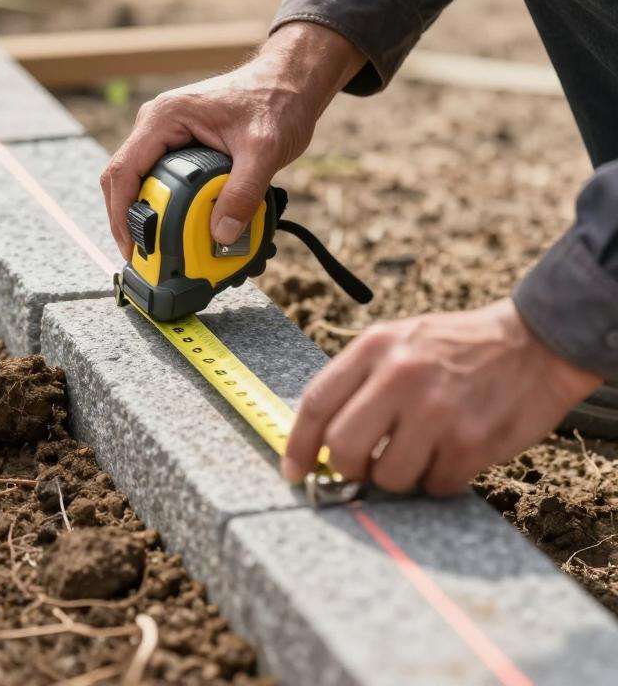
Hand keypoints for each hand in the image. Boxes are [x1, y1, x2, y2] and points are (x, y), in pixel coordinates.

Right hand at [100, 21, 364, 256]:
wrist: (290, 81)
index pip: (123, 170)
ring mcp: (165, 133)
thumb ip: (243, 192)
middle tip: (143, 255)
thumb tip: (223, 236)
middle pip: (123, 178)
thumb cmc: (276, 102)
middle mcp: (156, 123)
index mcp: (164, 117)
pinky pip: (158, 177)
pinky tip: (176, 227)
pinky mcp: (178, 144)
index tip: (132, 246)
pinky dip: (163, 204)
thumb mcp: (265, 149)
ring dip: (145, 213)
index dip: (121, 213)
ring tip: (157, 248)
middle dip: (128, 219)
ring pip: (138, 180)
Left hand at [283, 299, 602, 495]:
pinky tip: (450, 453)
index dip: (296, 446)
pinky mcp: (470, 441)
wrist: (533, 343)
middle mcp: (399, 376)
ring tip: (417, 452)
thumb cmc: (456, 347)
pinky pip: (434, 485)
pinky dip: (438, 480)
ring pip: (387, 476)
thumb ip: (359, 380)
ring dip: (397, 478)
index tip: (293, 472)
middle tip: (361, 470)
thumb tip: (318, 436)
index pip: (315, 403)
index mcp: (374, 348)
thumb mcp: (398, 341)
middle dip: (346, 470)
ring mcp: (436, 410)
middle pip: (341, 448)